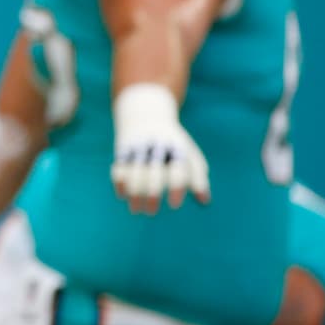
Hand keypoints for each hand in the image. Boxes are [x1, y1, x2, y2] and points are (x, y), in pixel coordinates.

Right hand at [111, 83, 209, 213]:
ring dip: (133, 193)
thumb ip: (198, 176)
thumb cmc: (173, 142)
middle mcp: (157, 146)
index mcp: (177, 147)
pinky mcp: (122, 148)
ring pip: (134, 172)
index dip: (176, 187)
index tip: (174, 205)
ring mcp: (138, 146)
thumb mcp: (189, 152)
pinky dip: (119, 182)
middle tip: (151, 212)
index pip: (178, 168)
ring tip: (135, 209)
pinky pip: (119, 166)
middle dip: (152, 194)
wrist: (145, 113)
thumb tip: (205, 201)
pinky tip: (122, 195)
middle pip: (154, 172)